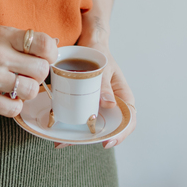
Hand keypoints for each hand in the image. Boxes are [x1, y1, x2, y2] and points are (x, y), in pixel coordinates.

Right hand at [0, 26, 57, 117]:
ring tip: (15, 88)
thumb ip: (17, 42)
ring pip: (31, 91)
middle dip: (38, 75)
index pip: (44, 43)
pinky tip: (5, 98)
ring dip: (27, 92)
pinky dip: (14, 106)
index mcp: (1, 35)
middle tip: (27, 76)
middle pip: (42, 69)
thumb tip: (49, 51)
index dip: (50, 53)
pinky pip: (14, 109)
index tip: (44, 58)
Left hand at [54, 31, 135, 149]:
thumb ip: (106, 85)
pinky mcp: (85, 102)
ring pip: (92, 125)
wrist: (89, 43)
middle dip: (90, 140)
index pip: (129, 120)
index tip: (107, 142)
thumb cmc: (100, 53)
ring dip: (78, 135)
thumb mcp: (104, 67)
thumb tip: (110, 104)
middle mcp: (112, 104)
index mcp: (123, 96)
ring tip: (60, 141)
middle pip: (108, 128)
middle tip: (73, 142)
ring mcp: (98, 105)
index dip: (121, 134)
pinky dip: (70, 124)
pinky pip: (80, 116)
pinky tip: (57, 129)